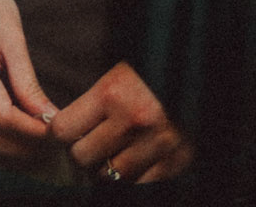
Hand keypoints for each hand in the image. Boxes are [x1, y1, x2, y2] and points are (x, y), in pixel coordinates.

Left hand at [48, 61, 192, 183]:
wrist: (196, 73)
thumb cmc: (151, 70)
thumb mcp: (118, 72)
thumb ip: (93, 101)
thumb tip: (59, 129)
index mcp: (112, 92)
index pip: (64, 130)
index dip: (61, 133)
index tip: (66, 131)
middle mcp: (132, 121)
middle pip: (83, 158)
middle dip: (82, 152)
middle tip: (90, 142)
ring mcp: (155, 144)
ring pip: (111, 176)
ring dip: (108, 167)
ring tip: (113, 151)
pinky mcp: (175, 161)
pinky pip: (141, 184)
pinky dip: (135, 178)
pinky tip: (135, 159)